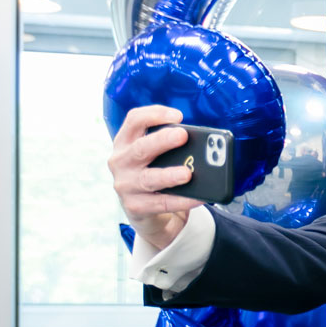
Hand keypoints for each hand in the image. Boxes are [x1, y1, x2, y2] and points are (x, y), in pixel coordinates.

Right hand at [107, 104, 201, 249]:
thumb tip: (204, 145)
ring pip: (148, 178)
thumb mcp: (155, 156)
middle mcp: (121, 161)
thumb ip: (171, 147)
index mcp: (126, 142)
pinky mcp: (135, 206)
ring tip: (187, 173)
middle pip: (140, 148)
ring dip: (169, 175)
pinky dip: (182, 200)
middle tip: (182, 135)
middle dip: (162, 140)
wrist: (144, 211)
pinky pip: (162, 203)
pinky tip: (198, 197)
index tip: (178, 115)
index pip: (134, 120)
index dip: (155, 114)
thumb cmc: (153, 174)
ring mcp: (125, 185)